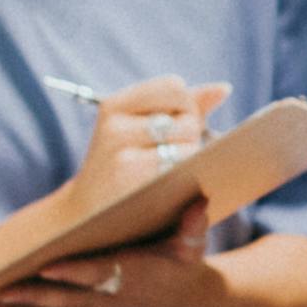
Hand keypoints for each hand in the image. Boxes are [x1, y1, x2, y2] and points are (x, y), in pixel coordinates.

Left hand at [0, 202, 213, 306]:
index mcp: (128, 273)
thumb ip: (194, 225)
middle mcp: (105, 294)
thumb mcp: (193, 242)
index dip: (73, 273)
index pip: (98, 273)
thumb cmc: (182, 259)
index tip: (47, 269)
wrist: (181, 293)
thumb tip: (200, 205)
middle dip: (31, 298)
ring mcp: (91, 305)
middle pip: (64, 298)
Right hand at [66, 74, 227, 201]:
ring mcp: (123, 156)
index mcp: (114, 106)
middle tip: (168, 157)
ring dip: (190, 160)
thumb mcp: (139, 130)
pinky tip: (170, 188)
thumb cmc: (124, 169)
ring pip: (190, 145)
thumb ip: (183, 107)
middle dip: (191, 137)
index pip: (174, 87)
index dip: (187, 107)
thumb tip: (223, 88)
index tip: (175, 127)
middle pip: (188, 119)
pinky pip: (183, 169)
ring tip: (168, 173)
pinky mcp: (136, 185)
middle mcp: (115, 127)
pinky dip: (186, 178)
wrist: (83, 218)